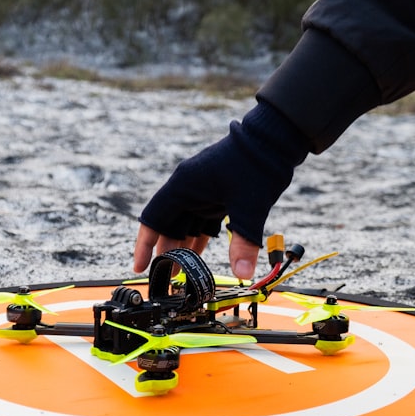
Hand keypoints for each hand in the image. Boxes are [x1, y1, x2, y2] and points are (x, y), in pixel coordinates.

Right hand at [131, 102, 311, 279]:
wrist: (274, 138)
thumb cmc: (256, 163)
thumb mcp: (249, 206)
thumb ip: (244, 242)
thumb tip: (243, 273)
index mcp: (183, 186)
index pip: (153, 219)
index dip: (144, 245)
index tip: (140, 266)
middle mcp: (188, 188)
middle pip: (168, 225)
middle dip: (167, 251)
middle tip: (168, 277)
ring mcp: (202, 190)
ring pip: (185, 224)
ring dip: (184, 246)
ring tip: (183, 271)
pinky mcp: (217, 193)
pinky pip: (202, 220)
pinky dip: (200, 238)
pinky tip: (200, 255)